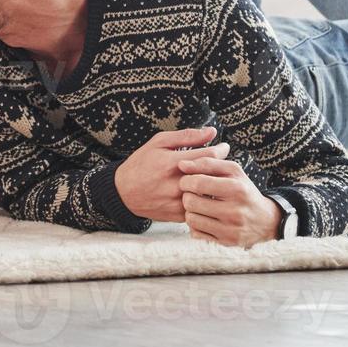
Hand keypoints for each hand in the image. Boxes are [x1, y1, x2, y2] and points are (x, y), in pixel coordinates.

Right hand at [114, 127, 230, 222]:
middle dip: (220, 167)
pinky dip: (204, 199)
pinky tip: (203, 192)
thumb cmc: (141, 163)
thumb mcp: (159, 143)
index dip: (220, 150)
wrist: (123, 192)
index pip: (207, 155)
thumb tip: (212, 131)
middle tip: (221, 162)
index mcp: (171, 163)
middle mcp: (175, 184)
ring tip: (215, 177)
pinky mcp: (178, 215)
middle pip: (211, 176)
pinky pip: (200, 207)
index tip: (224, 147)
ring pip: (208, 194)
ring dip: (215, 185)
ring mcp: (177, 201)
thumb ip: (187, 136)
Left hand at [178, 156, 283, 247]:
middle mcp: (235, 211)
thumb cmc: (245, 191)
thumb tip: (181, 164)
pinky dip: (195, 225)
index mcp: (237, 189)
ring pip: (190, 219)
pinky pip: (195, 233)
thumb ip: (207, 163)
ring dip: (190, 211)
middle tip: (192, 194)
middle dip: (187, 195)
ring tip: (198, 205)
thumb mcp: (232, 171)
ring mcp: (230, 230)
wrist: (266, 220)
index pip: (198, 183)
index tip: (187, 181)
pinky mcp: (225, 242)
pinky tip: (204, 218)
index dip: (186, 180)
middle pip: (190, 202)